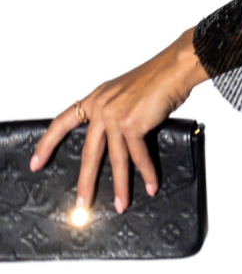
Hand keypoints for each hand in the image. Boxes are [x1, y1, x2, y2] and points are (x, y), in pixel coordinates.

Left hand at [29, 30, 204, 213]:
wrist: (174, 68)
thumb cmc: (156, 78)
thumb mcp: (124, 93)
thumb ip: (115, 112)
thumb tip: (120, 138)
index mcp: (95, 99)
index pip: (62, 122)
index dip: (47, 144)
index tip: (36, 162)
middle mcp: (101, 108)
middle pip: (89, 152)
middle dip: (86, 182)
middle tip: (82, 204)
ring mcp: (115, 117)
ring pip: (115, 159)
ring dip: (120, 186)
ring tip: (121, 205)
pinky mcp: (132, 124)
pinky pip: (138, 155)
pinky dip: (147, 173)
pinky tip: (150, 185)